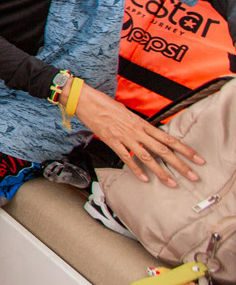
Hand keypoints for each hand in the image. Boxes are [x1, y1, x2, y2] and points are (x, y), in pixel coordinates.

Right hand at [74, 84, 202, 186]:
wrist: (87, 100)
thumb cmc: (106, 105)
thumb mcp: (127, 113)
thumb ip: (139, 125)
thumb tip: (148, 134)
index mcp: (142, 123)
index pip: (169, 138)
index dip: (185, 149)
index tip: (197, 159)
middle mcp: (137, 131)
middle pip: (163, 150)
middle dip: (180, 164)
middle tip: (192, 176)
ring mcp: (125, 137)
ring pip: (147, 157)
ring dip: (161, 171)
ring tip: (172, 183)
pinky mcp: (112, 141)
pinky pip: (127, 158)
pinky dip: (136, 169)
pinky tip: (145, 178)